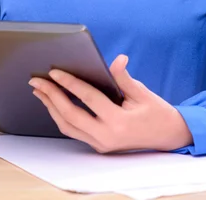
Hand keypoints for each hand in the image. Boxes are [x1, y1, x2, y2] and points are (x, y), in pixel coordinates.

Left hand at [29, 54, 192, 152]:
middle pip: (70, 114)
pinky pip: (74, 131)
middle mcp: (106, 136)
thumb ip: (124, 77)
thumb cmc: (156, 112)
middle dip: (51, 96)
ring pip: (68, 126)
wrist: (169, 136)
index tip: (54, 72)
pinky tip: (53, 104)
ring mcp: (101, 144)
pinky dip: (61, 117)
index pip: (87, 98)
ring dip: (51, 108)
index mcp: (118, 121)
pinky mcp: (99, 146)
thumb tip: (117, 59)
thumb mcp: (141, 92)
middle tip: (36, 81)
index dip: (69, 83)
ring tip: (39, 91)